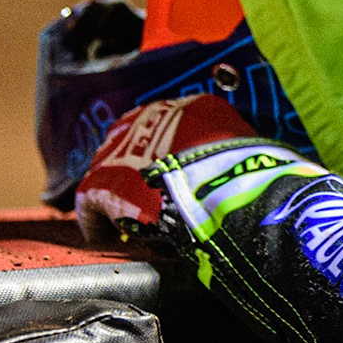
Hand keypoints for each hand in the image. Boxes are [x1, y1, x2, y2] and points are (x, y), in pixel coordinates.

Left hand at [75, 95, 256, 241]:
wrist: (225, 193)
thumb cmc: (248, 176)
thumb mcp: (250, 154)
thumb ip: (233, 157)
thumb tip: (240, 172)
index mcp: (194, 107)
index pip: (172, 125)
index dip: (170, 151)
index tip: (172, 169)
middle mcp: (153, 118)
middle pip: (134, 142)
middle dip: (136, 167)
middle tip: (145, 194)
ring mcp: (123, 148)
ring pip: (109, 169)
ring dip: (117, 192)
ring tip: (125, 217)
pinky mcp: (101, 182)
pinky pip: (92, 205)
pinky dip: (98, 222)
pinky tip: (104, 236)